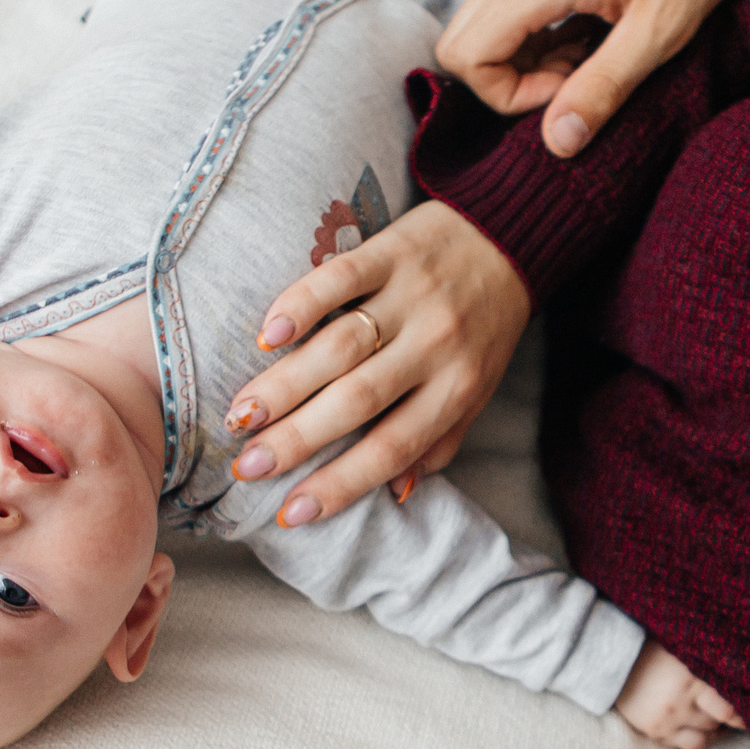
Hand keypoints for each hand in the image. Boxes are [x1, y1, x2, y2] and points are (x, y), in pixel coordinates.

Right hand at [226, 200, 529, 524]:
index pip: (393, 447)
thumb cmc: (483, 327)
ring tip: (241, 415)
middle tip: (247, 467)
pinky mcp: (390, 250)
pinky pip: (341, 277)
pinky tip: (266, 335)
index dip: (341, 483)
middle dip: (298, 440)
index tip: (293, 512)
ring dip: (286, 383)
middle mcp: (434, 345)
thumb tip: (397, 494)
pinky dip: (302, 304)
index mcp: (456, 388)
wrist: (508, 236)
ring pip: (340, 346)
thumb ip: (437, 440)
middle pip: (358, 401)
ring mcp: (411, 296)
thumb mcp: (476, 390)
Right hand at [435, 0, 749, 156]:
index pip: (465, 56)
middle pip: (461, 39)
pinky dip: (537, 27)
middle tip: (579, 78)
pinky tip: (593, 28)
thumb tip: (559, 142)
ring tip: (593, 54)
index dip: (509, 95)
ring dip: (526, 54)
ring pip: (485, 19)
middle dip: (510, 79)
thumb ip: (603, 87)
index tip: (571, 91)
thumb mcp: (661, 28)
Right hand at [613, 641, 745, 748]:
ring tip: (721, 721)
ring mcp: (666, 721)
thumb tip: (745, 668)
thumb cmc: (655, 649)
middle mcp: (679, 704)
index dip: (746, 709)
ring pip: (705, 736)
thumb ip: (709, 660)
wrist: (614, 662)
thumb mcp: (683, 649)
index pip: (729, 707)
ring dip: (716, 730)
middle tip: (744, 713)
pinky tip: (703, 729)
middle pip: (719, 721)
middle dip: (733, 718)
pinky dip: (698, 738)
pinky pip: (686, 745)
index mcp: (690, 678)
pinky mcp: (655, 732)